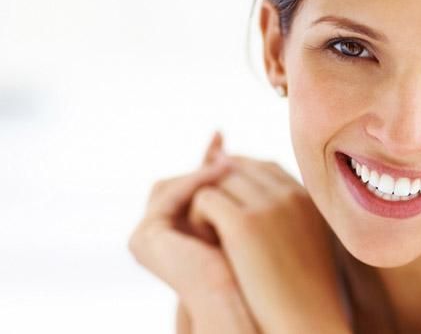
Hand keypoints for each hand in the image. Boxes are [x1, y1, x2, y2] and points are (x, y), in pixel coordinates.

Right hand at [128, 132, 258, 333]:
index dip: (209, 164)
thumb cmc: (255, 271)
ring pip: (174, 185)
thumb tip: (249, 152)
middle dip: (204, 161)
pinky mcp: (146, 238)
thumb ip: (239, 189)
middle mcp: (158, 238)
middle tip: (221, 135)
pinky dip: (196, 181)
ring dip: (202, 171)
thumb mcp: (247, 219)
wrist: (244, 304)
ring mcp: (148, 238)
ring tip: (228, 158)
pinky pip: (172, 195)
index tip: (225, 136)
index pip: (193, 189)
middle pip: (180, 185)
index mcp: (178, 236)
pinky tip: (220, 170)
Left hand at [187, 134, 349, 332]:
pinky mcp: (244, 223)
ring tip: (211, 237)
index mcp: (309, 197)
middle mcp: (291, 193)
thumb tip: (249, 203)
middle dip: (220, 190)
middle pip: (239, 167)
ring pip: (219, 179)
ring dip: (208, 204)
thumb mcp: (306, 246)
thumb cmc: (305, 297)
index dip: (239, 181)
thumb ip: (286, 218)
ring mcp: (269, 205)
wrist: (307, 324)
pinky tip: (208, 243)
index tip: (227, 206)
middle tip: (213, 224)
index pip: (264, 167)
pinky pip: (205, 198)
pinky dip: (198, 217)